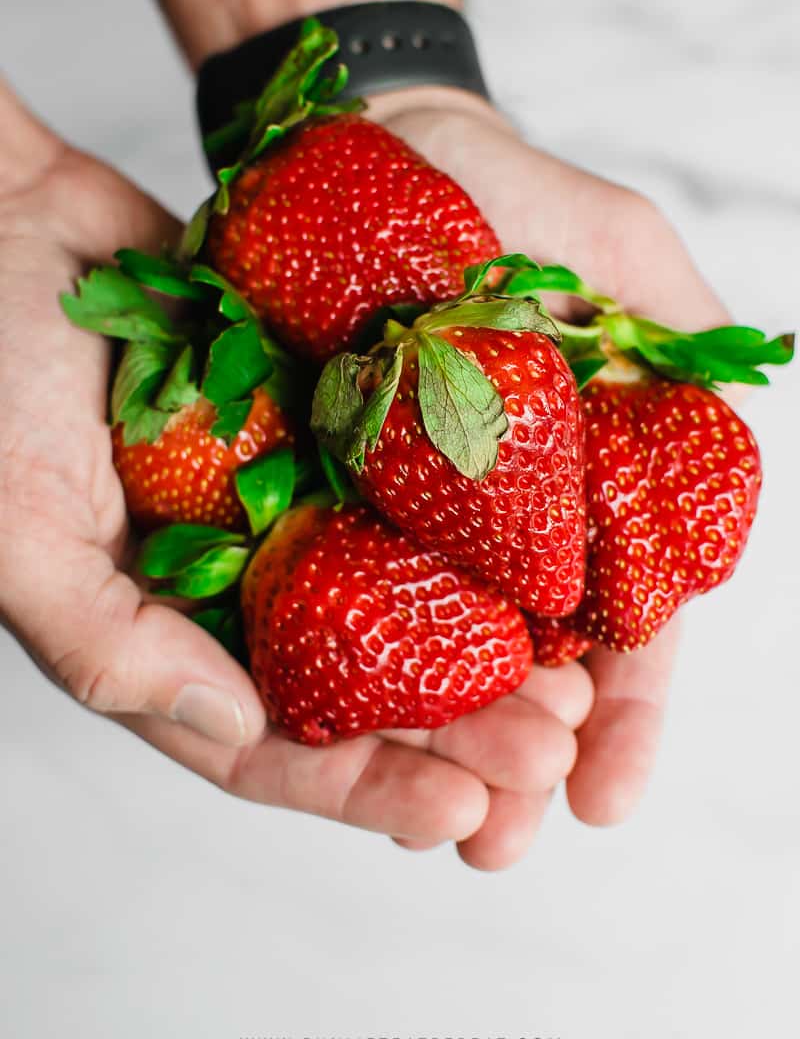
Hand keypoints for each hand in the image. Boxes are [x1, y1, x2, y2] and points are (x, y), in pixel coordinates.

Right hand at [0, 82, 591, 869]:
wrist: (12, 225)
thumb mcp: (17, 527)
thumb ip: (106, 646)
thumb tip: (237, 731)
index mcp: (159, 631)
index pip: (267, 747)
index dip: (360, 790)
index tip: (456, 813)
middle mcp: (233, 581)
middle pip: (359, 685)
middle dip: (453, 731)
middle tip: (548, 752)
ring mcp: (284, 502)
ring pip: (400, 597)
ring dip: (482, 644)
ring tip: (573, 676)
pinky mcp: (323, 427)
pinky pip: (403, 489)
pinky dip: (468, 524)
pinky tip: (537, 549)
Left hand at [370, 85, 731, 828]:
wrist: (378, 147)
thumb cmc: (511, 196)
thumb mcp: (625, 257)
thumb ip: (686, 345)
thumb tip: (740, 439)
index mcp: (585, 490)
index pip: (624, 628)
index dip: (625, 718)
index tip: (605, 798)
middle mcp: (500, 522)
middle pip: (524, 670)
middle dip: (523, 761)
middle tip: (503, 843)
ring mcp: (405, 516)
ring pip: (428, 656)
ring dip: (433, 747)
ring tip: (432, 826)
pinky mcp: (316, 489)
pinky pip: (326, 591)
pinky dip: (338, 668)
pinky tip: (334, 732)